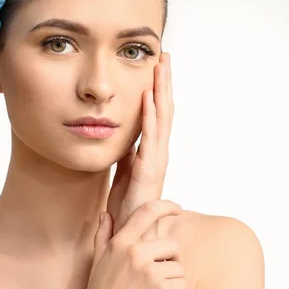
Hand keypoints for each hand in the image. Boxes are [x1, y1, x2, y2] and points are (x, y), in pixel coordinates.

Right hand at [83, 200, 188, 288]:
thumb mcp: (98, 263)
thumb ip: (103, 236)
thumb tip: (107, 215)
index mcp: (120, 244)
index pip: (145, 213)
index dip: (165, 206)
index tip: (176, 207)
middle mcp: (135, 253)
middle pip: (172, 245)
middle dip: (170, 261)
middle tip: (158, 277)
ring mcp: (149, 271)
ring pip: (179, 269)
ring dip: (173, 283)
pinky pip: (183, 287)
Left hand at [107, 52, 173, 236]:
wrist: (130, 233)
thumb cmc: (126, 205)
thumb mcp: (122, 171)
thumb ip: (126, 152)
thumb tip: (123, 135)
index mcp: (151, 150)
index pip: (157, 114)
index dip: (158, 89)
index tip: (156, 66)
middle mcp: (158, 152)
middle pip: (165, 110)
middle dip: (164, 82)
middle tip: (165, 55)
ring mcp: (156, 160)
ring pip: (162, 118)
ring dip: (161, 90)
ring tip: (161, 66)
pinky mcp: (149, 171)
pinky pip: (149, 138)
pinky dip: (150, 116)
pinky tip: (148, 97)